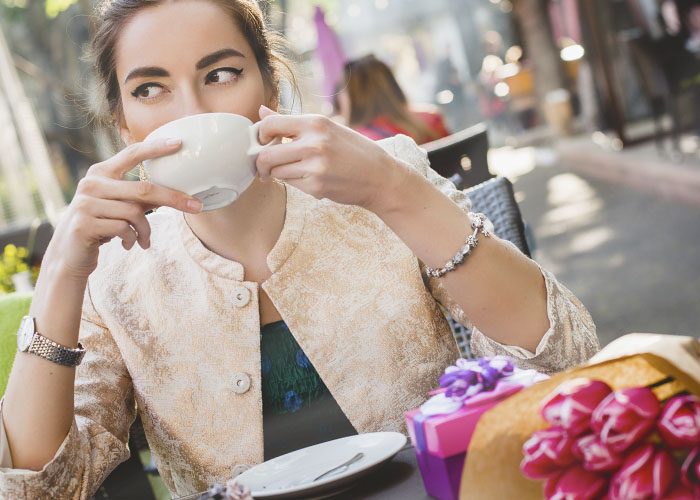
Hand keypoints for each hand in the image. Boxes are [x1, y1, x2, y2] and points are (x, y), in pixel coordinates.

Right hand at [44, 139, 202, 280]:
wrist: (70, 254)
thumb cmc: (101, 225)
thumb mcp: (119, 205)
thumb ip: (141, 196)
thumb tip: (180, 194)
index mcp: (101, 173)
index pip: (131, 154)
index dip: (156, 147)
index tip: (179, 143)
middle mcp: (91, 184)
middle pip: (143, 189)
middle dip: (173, 198)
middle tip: (196, 207)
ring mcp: (85, 203)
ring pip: (135, 213)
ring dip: (146, 230)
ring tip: (144, 240)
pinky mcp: (84, 224)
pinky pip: (123, 229)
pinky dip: (132, 239)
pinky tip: (127, 245)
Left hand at [255, 106, 406, 211]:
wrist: (380, 177)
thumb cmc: (353, 151)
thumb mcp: (327, 129)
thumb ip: (292, 122)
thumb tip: (262, 111)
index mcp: (316, 122)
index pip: (270, 124)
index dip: (260, 134)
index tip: (263, 142)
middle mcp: (314, 142)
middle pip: (266, 154)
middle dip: (260, 163)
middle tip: (265, 167)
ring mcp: (315, 166)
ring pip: (276, 171)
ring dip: (278, 174)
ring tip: (294, 172)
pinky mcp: (316, 187)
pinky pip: (291, 184)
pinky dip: (295, 183)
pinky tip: (311, 180)